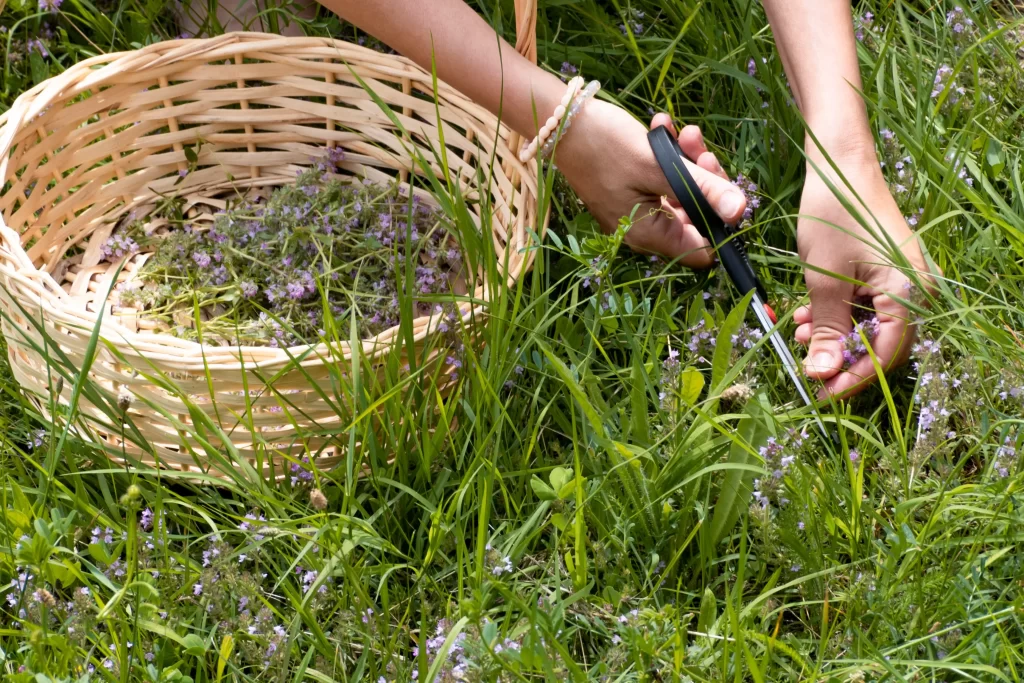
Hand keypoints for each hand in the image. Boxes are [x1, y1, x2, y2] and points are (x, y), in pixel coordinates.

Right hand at [555, 103, 746, 267]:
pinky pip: (662, 182)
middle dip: (703, 179)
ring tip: (679, 130)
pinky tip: (662, 129)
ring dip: (686, 161)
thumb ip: (703, 188)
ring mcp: (636, 212)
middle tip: (697, 146)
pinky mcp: (630, 192)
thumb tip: (741, 212)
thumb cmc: (604, 145)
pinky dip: (668, 158)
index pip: (702, 249)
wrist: (561, 122)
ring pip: (680, 194)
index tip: (723, 186)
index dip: (720, 221)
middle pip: (694, 217)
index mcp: (648, 235)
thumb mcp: (660, 164)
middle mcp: (642, 231)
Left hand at [793, 151, 929, 397]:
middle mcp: (915, 290)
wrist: (840, 164)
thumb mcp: (823, 278)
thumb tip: (821, 374)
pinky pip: (865, 307)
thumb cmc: (834, 215)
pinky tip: (803, 314)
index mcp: (909, 292)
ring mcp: (901, 280)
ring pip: (868, 327)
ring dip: (832, 335)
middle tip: (804, 366)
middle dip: (839, 357)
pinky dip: (835, 314)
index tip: (821, 393)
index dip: (853, 378)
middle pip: (881, 345)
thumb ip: (826, 329)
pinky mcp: (885, 272)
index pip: (887, 354)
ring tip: (796, 331)